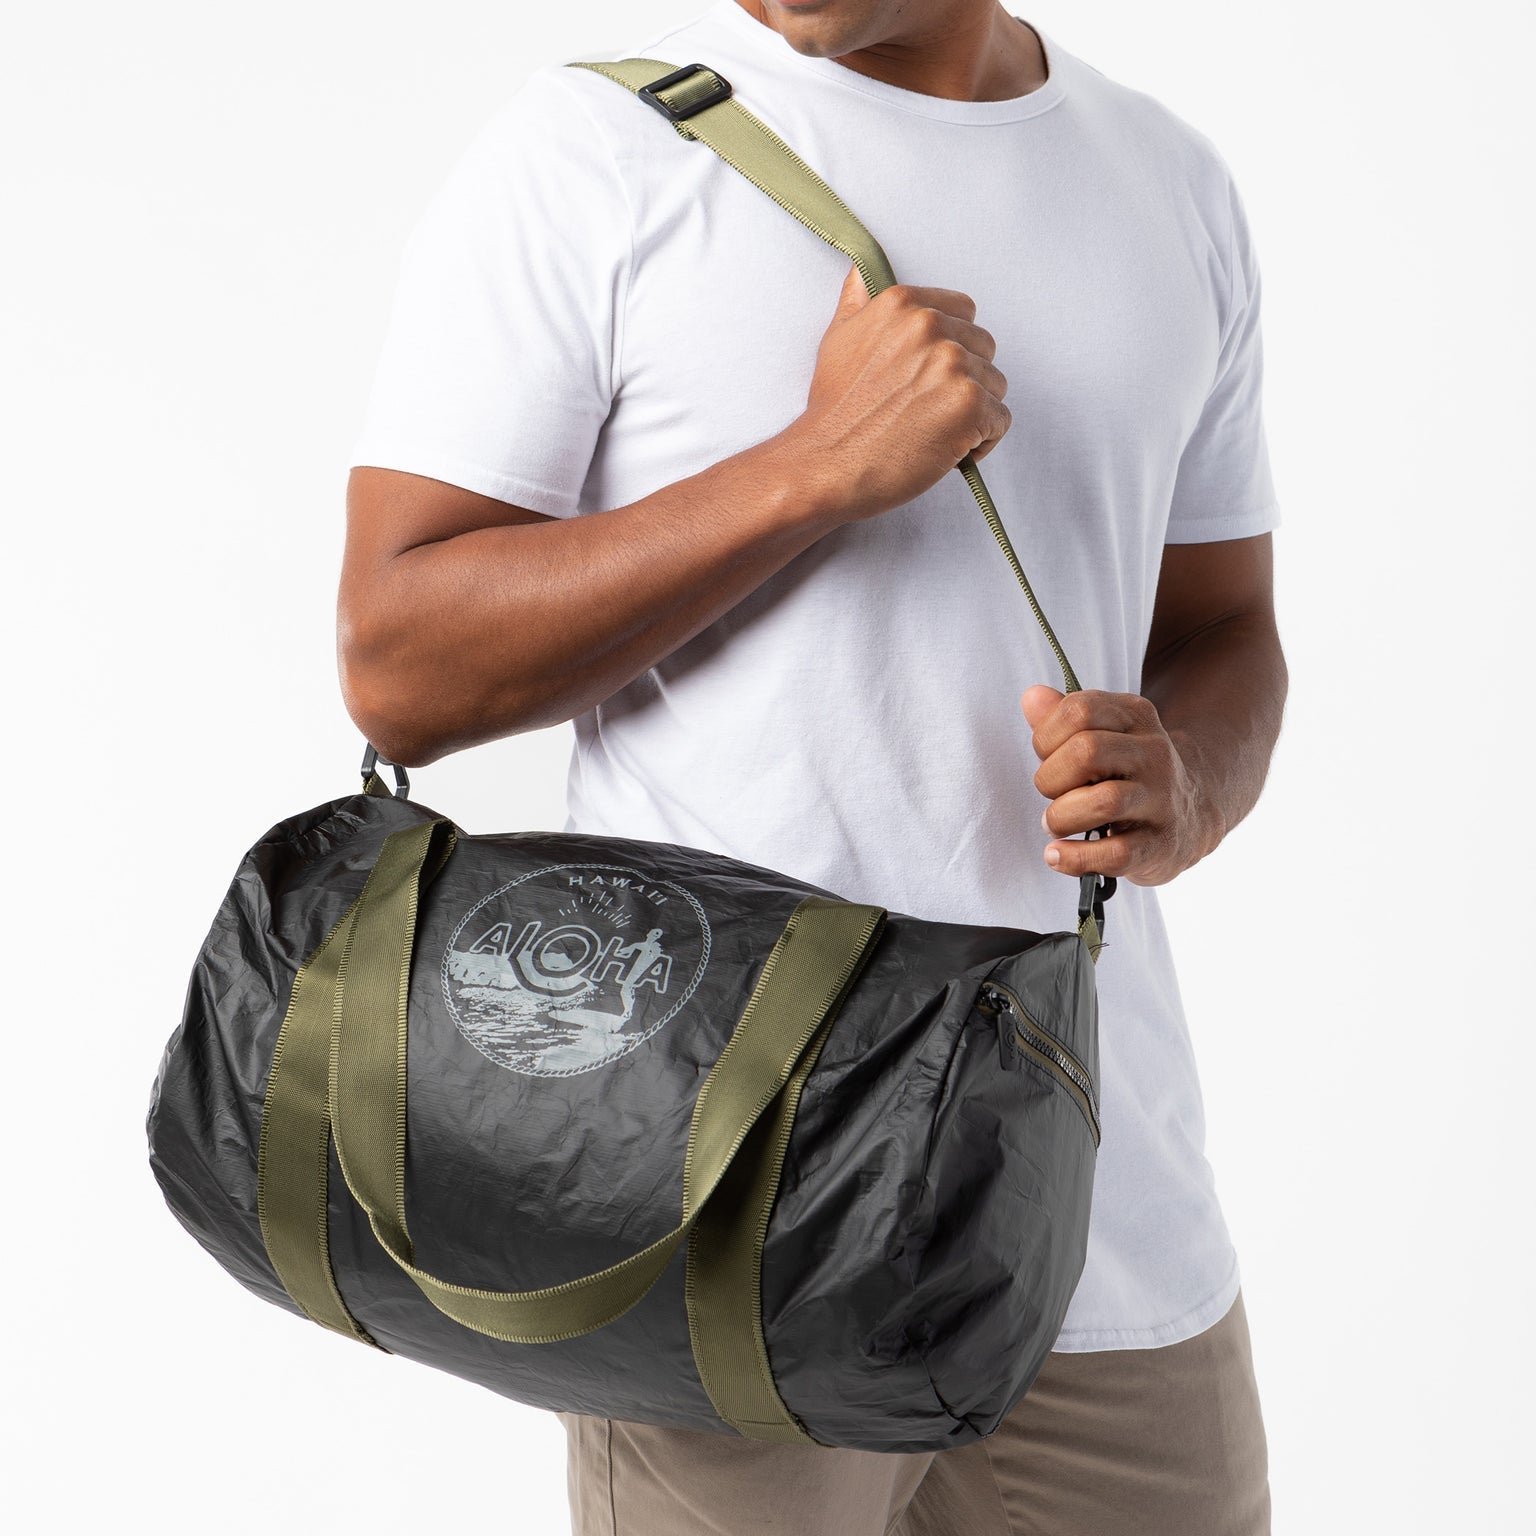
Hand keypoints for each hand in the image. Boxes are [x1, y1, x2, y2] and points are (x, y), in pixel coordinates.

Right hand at [783, 263, 1011, 523]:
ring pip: (995, 385)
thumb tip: (860, 275)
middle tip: (930, 410)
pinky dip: (981, 442)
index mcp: (903, 304)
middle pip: (984, 348)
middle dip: (966, 380)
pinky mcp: (969, 406)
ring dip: (974, 412)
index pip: (964, 311)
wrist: (826, 465)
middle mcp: (931, 327)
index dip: (954, 347)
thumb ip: (858, 303)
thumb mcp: (838, 341)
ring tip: (936, 432)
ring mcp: (953, 365)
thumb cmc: (833, 413)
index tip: (931, 375)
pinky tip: (948, 450)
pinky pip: (1000, 421)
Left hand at [1020, 685, 1220, 886]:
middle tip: (1051, 794)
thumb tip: (1032, 697)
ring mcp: (1161, 800)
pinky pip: (1116, 854)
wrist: (1191, 815)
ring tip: (1054, 824)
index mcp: (1135, 717)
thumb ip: (1062, 716)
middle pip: (1087, 752)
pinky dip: (1076, 858)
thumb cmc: (1126, 772)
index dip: (1046, 737)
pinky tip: (1057, 855)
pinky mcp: (1160, 844)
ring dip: (1062, 817)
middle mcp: (1153, 753)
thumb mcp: (1101, 733)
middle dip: (1050, 778)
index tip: (1047, 757)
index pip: (1079, 710)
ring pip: (1104, 801)